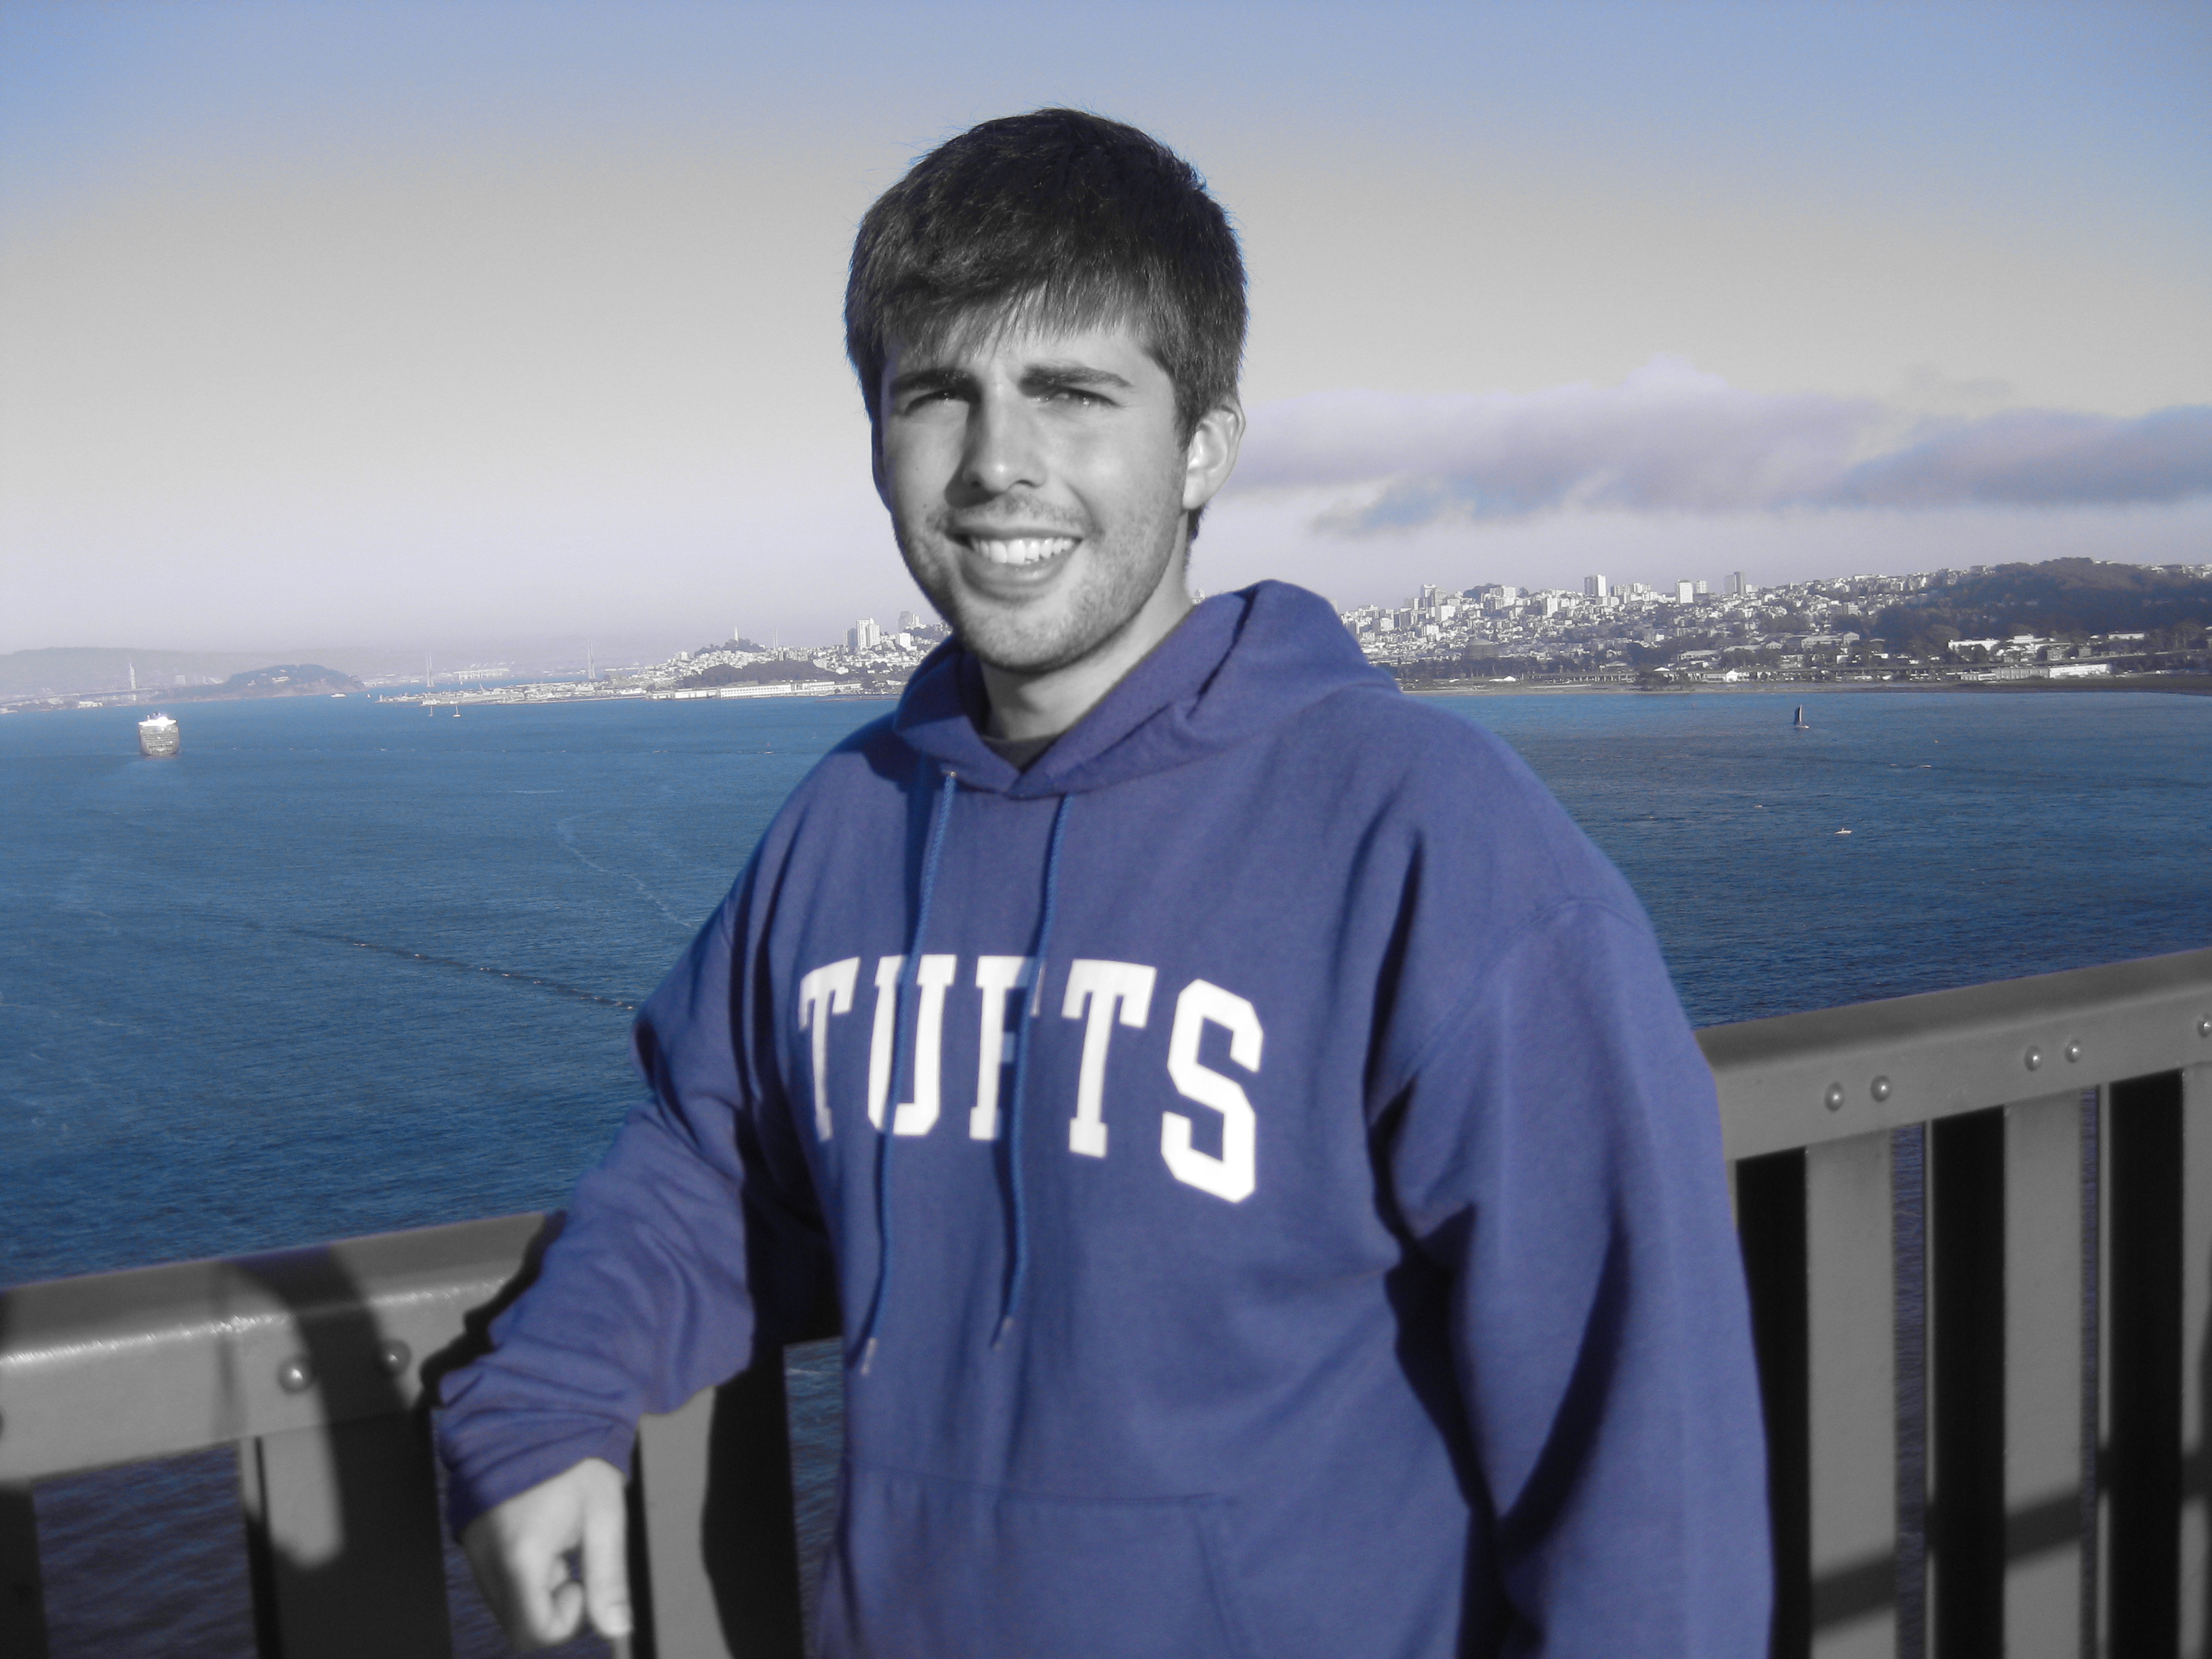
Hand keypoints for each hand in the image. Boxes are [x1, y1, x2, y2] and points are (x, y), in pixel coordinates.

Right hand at [460, 1456, 631, 1650]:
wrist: (534, 1411)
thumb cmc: (575, 1460)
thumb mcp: (604, 1516)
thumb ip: (608, 1578)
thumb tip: (617, 1631)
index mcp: (520, 1555)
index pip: (534, 1631)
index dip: (566, 1620)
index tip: (581, 1582)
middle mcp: (486, 1559)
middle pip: (517, 1622)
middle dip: (550, 1603)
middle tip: (571, 1557)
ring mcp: (472, 1549)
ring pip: (505, 1602)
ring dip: (535, 1586)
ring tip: (556, 1538)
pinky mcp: (469, 1538)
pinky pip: (494, 1578)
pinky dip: (519, 1571)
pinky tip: (538, 1533)